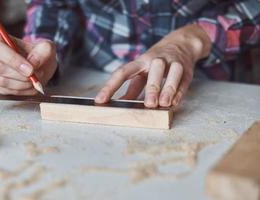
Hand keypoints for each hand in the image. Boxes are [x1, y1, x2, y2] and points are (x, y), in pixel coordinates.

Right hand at [0, 35, 56, 94]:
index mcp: (0, 42)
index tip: (30, 69)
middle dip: (22, 75)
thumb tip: (33, 63)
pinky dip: (23, 91)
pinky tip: (31, 85)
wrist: (41, 67)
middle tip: (37, 75)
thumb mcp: (47, 48)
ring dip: (24, 84)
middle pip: (1, 68)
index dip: (13, 60)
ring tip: (36, 79)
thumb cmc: (40, 54)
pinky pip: (8, 92)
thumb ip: (43, 51)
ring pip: (4, 82)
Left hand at [95, 24, 210, 106]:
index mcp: (140, 61)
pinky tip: (174, 103)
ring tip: (163, 104)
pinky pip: (184, 81)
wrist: (181, 44)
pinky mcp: (187, 70)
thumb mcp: (141, 72)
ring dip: (168, 88)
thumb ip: (133, 89)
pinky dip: (179, 92)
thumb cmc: (155, 63)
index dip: (110, 86)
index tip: (100, 100)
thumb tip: (120, 105)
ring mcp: (173, 63)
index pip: (123, 72)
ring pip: (172, 73)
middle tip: (148, 104)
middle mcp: (156, 60)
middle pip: (153, 69)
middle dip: (152, 87)